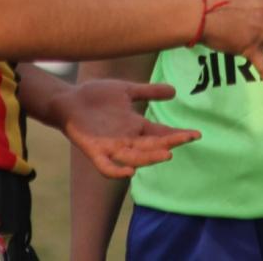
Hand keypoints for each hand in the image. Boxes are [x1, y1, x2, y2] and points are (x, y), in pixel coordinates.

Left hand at [55, 79, 199, 178]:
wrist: (67, 99)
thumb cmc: (95, 95)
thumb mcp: (126, 90)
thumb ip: (149, 92)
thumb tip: (174, 91)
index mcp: (136, 126)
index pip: (161, 133)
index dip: (178, 135)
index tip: (196, 134)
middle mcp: (127, 139)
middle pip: (152, 146)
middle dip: (169, 144)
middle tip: (185, 140)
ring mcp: (111, 146)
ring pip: (134, 158)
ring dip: (150, 159)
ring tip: (166, 155)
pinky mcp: (94, 150)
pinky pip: (106, 167)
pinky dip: (117, 172)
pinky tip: (129, 172)